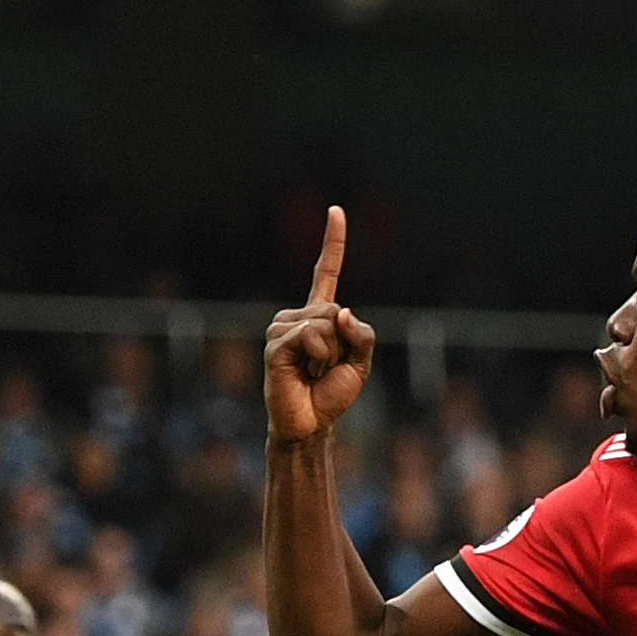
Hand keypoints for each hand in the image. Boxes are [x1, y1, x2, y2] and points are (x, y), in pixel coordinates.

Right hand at [262, 207, 377, 444]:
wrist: (310, 424)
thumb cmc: (331, 394)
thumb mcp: (360, 362)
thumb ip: (361, 334)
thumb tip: (341, 311)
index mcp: (318, 315)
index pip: (324, 271)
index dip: (332, 242)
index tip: (336, 210)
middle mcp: (297, 316)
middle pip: (334, 310)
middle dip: (342, 343)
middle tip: (326, 369)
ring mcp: (282, 328)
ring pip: (324, 323)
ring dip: (329, 354)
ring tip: (313, 372)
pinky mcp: (275, 344)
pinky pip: (310, 336)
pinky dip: (318, 357)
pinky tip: (303, 373)